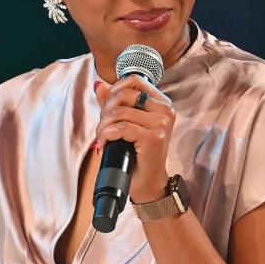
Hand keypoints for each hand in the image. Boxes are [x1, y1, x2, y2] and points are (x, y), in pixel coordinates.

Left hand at [93, 76, 175, 203]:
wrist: (147, 182)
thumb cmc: (137, 154)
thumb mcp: (125, 123)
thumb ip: (114, 103)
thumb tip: (99, 85)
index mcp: (161, 103)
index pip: (134, 81)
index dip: (114, 90)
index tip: (108, 108)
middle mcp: (165, 110)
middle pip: (124, 95)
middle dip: (106, 110)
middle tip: (103, 127)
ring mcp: (161, 124)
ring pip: (119, 112)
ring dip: (103, 126)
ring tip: (102, 138)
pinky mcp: (154, 138)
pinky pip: (121, 128)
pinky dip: (107, 134)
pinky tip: (104, 143)